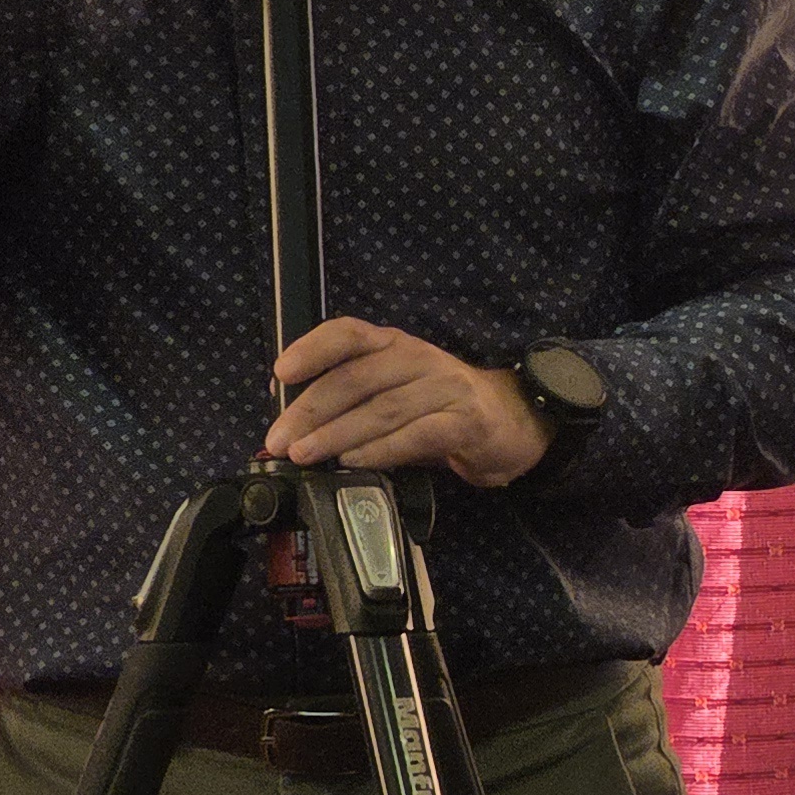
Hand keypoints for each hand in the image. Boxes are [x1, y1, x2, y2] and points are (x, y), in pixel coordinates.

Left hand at [266, 319, 552, 486]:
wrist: (512, 422)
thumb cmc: (442, 408)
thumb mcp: (396, 390)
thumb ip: (353, 399)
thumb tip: (294, 422)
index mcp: (396, 346)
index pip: (350, 333)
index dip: (313, 349)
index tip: (281, 373)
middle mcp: (421, 359)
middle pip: (357, 379)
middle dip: (312, 410)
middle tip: (282, 439)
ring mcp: (447, 389)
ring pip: (382, 408)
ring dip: (338, 434)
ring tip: (307, 454)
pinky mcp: (467, 422)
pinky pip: (417, 435)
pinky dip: (382, 449)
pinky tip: (355, 461)